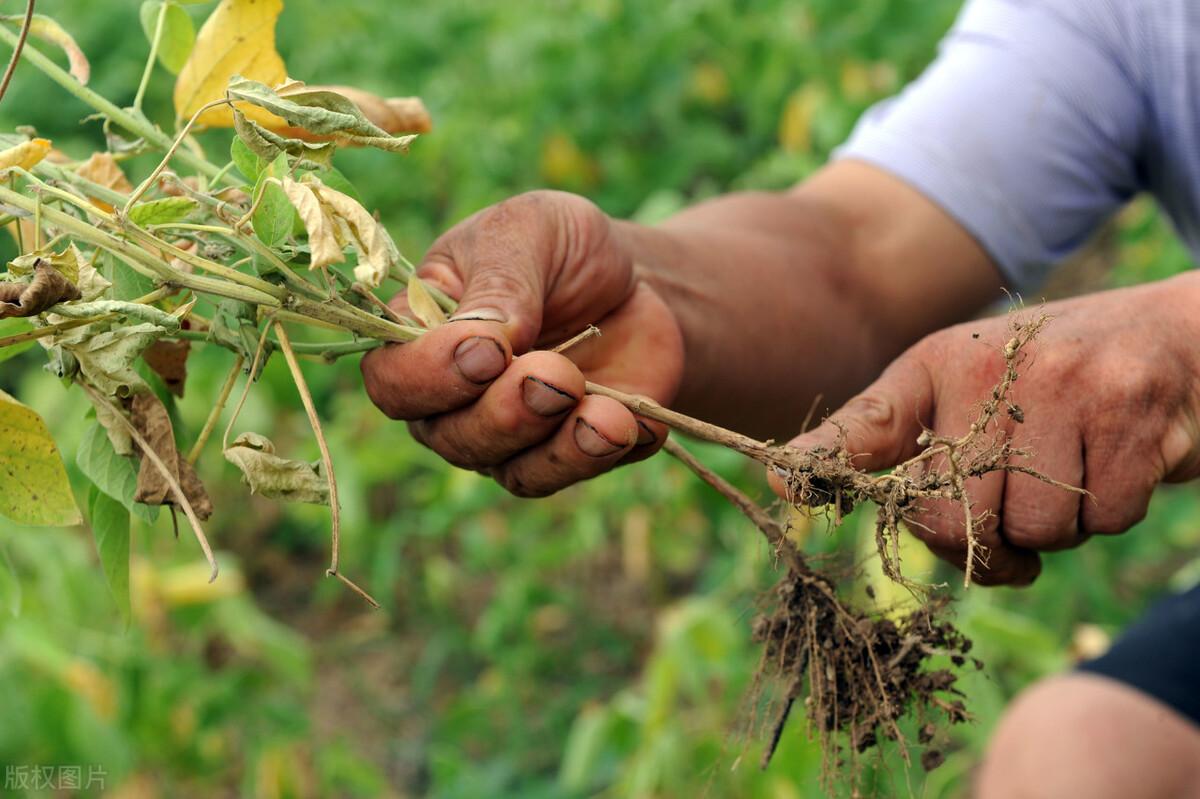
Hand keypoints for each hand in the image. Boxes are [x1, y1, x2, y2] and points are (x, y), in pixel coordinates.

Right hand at [361, 190, 683, 495]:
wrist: (637, 279)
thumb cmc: (561, 249)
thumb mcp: (527, 232)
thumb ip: (499, 281)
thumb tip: (484, 339)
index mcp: (421, 336)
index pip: (393, 379)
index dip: (430, 376)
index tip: (489, 350)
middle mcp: (451, 400)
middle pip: (447, 437)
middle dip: (502, 412)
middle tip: (553, 372)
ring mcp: (507, 436)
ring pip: (506, 469)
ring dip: (551, 442)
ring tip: (593, 399)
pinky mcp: (565, 455)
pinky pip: (566, 474)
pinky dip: (594, 452)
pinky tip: (624, 420)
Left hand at [777, 274, 1199, 584]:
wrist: (1177, 337)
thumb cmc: (1055, 384)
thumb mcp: (967, 390)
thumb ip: (890, 435)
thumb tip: (787, 480)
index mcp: (940, 364)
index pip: (870, 421)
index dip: (825, 461)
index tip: (781, 484)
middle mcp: (992, 368)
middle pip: (954, 521)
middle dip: (985, 547)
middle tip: (1009, 522)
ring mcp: (1064, 384)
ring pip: (1034, 531)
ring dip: (1057, 529)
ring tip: (1069, 473)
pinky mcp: (1131, 410)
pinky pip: (1105, 520)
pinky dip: (1113, 512)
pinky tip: (1115, 462)